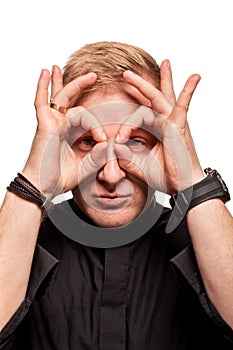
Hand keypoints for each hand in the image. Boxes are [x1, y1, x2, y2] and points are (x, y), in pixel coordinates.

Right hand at [22, 66, 106, 197]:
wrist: (45, 187)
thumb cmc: (61, 177)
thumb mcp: (88, 166)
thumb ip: (99, 156)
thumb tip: (111, 144)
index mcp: (72, 131)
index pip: (86, 116)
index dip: (97, 125)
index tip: (104, 139)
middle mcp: (62, 124)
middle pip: (73, 98)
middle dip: (82, 85)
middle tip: (95, 75)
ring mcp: (52, 123)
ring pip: (63, 97)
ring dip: (73, 84)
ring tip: (87, 74)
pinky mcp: (44, 125)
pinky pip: (41, 103)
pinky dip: (42, 87)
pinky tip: (45, 73)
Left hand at [116, 60, 204, 193]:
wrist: (182, 186)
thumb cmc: (166, 175)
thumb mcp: (138, 164)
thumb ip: (125, 156)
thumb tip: (112, 148)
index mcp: (155, 129)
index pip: (138, 115)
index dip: (125, 125)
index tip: (119, 140)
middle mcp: (164, 122)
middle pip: (149, 99)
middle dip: (138, 85)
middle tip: (125, 73)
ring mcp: (172, 123)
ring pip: (158, 98)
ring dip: (148, 85)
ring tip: (142, 70)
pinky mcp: (179, 127)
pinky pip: (182, 107)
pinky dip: (188, 92)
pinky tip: (194, 78)